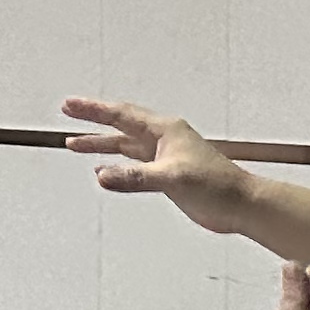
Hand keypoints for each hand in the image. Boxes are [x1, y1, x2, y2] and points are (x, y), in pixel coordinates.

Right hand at [63, 98, 252, 232]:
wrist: (242, 205)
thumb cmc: (215, 186)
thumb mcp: (172, 179)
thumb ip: (135, 177)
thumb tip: (101, 175)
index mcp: (165, 130)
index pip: (121, 115)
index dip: (94, 109)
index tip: (69, 104)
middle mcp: (163, 139)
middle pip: (120, 125)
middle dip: (93, 120)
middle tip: (67, 112)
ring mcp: (164, 157)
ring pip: (125, 145)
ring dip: (101, 144)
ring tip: (73, 144)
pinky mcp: (166, 175)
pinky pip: (133, 164)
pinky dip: (115, 164)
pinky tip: (102, 170)